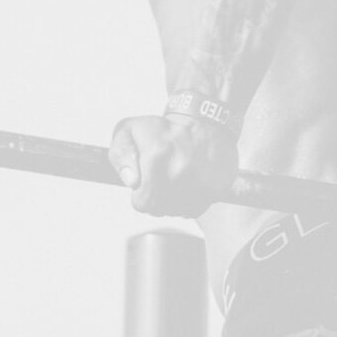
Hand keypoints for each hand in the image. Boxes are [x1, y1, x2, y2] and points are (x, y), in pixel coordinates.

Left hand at [108, 114, 237, 216]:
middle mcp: (180, 172)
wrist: (205, 124)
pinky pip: (194, 210)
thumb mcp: (130, 132)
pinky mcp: (215, 190)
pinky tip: (189, 182)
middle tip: (160, 179)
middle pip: (158, 210)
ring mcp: (200, 183)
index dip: (141, 195)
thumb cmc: (164, 131)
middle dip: (155, 198)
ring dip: (172, 200)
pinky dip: (190, 200)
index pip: (142, 203)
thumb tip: (132, 181)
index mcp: (156, 157)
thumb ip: (121, 156)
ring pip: (176, 212)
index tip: (145, 182)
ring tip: (175, 178)